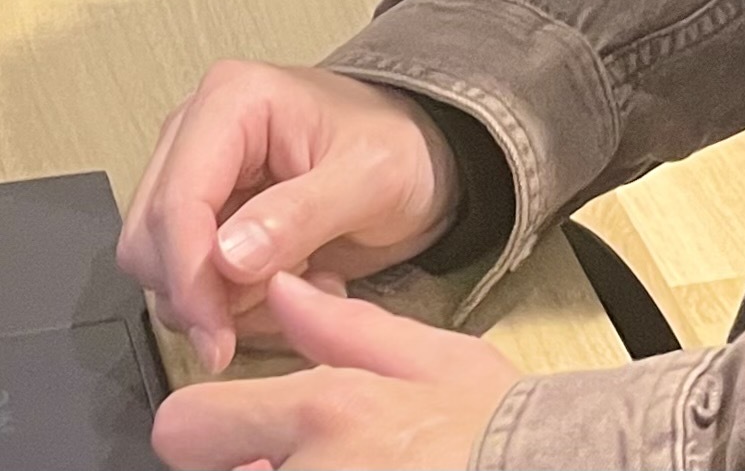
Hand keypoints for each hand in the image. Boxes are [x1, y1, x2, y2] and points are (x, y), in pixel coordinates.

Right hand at [120, 60, 461, 373]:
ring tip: (303, 278)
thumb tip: (226, 257)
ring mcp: (196, 175)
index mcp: (231, 101)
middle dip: (205, 292)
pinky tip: (293, 281)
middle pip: (150, 239)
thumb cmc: (400, 148)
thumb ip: (299, 215)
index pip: (177, 202)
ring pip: (161, 269)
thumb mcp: (369, 177)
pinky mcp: (204, 217)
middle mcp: (196, 132)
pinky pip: (189, 283)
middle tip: (281, 303)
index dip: (189, 277)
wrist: (421, 157)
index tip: (218, 337)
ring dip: (225, 301)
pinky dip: (235, 304)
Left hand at [151, 271, 517, 470]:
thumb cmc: (505, 431)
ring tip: (353, 470)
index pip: (185, 426)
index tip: (225, 437)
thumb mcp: (437, 358)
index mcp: (324, 414)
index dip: (202, 429)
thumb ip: (344, 328)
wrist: (558, 469)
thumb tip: (283, 291)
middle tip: (305, 458)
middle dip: (250, 466)